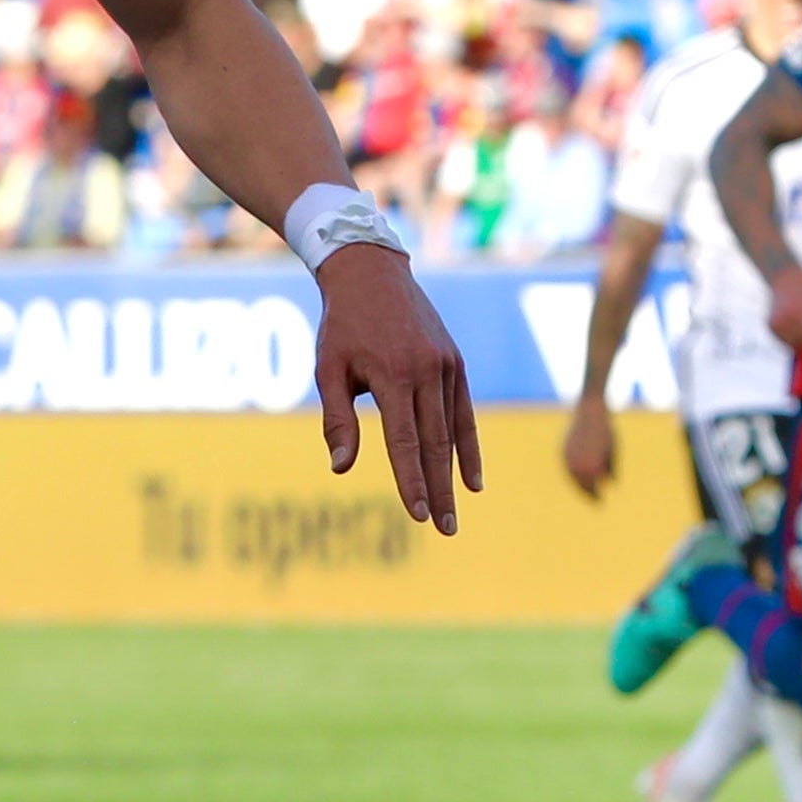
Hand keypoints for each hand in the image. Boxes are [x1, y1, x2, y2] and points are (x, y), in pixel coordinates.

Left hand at [315, 244, 482, 532]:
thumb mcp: (328, 368)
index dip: (410, 480)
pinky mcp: (455, 362)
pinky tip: (473, 481)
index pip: (404, 441)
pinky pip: (464, 412)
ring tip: (454, 514)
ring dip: (454, 476)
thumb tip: (340, 468)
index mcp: (392, 374)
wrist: (371, 271)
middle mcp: (425, 371)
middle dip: (438, 490)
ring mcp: (445, 366)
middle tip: (443, 530)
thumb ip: (337, 418)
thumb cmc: (341, 325)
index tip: (416, 515)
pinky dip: (469, 447)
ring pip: (452, 432)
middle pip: (435, 443)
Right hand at [560, 393, 620, 500]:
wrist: (589, 411)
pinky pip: (568, 469)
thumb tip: (610, 484)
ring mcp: (568, 458)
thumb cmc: (606, 431)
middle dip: (587, 494)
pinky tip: (580, 477)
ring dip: (579, 486)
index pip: (592, 489)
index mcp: (591, 466)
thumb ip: (611, 469)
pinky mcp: (563, 451)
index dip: (596, 497)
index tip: (601, 502)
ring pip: (572, 478)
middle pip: (581, 486)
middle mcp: (577, 464)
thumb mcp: (613, 451)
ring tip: (586, 491)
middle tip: (595, 501)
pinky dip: (573, 475)